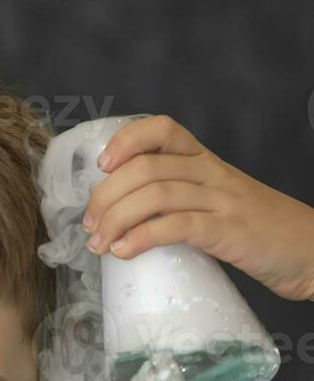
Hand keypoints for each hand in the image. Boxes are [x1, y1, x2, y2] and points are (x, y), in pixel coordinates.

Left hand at [80, 114, 313, 301]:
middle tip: (89, 225)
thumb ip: (179, 201)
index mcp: (206, 161)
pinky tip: (124, 251)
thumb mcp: (217, 202)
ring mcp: (221, 201)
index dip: (126, 140)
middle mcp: (212, 173)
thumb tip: (124, 217)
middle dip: (107, 195)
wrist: (310, 250)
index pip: (162, 129)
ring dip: (116, 219)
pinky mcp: (228, 231)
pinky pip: (177, 226)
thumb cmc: (258, 231)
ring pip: (156, 194)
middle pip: (146, 167)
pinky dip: (142, 238)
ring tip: (99, 243)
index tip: (103, 166)